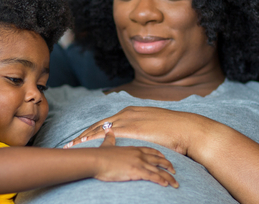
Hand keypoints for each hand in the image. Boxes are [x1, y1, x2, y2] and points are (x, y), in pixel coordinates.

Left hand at [64, 106, 213, 155]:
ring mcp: (128, 119)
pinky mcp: (131, 128)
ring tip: (72, 146)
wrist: (186, 129)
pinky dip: (93, 140)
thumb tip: (141, 137)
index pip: (107, 121)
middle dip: (84, 134)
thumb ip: (144, 129)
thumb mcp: (155, 126)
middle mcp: (127, 113)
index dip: (94, 130)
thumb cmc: (174, 131)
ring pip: (99, 128)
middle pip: (99, 124)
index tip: (83, 137)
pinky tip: (85, 146)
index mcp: (132, 111)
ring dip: (84, 137)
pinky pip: (106, 135)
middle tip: (71, 143)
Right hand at [90, 128, 178, 187]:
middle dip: (168, 165)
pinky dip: (161, 180)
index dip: (159, 155)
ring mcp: (139, 162)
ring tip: (175, 183)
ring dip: (168, 177)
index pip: (151, 150)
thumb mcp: (107, 144)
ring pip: (158, 169)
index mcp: (133, 148)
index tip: (165, 158)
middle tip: (175, 170)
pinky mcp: (136, 170)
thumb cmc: (99, 154)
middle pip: (158, 159)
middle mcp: (139, 154)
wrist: (95, 160)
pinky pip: (152, 176)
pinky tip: (166, 184)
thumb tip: (108, 131)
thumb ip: (110, 138)